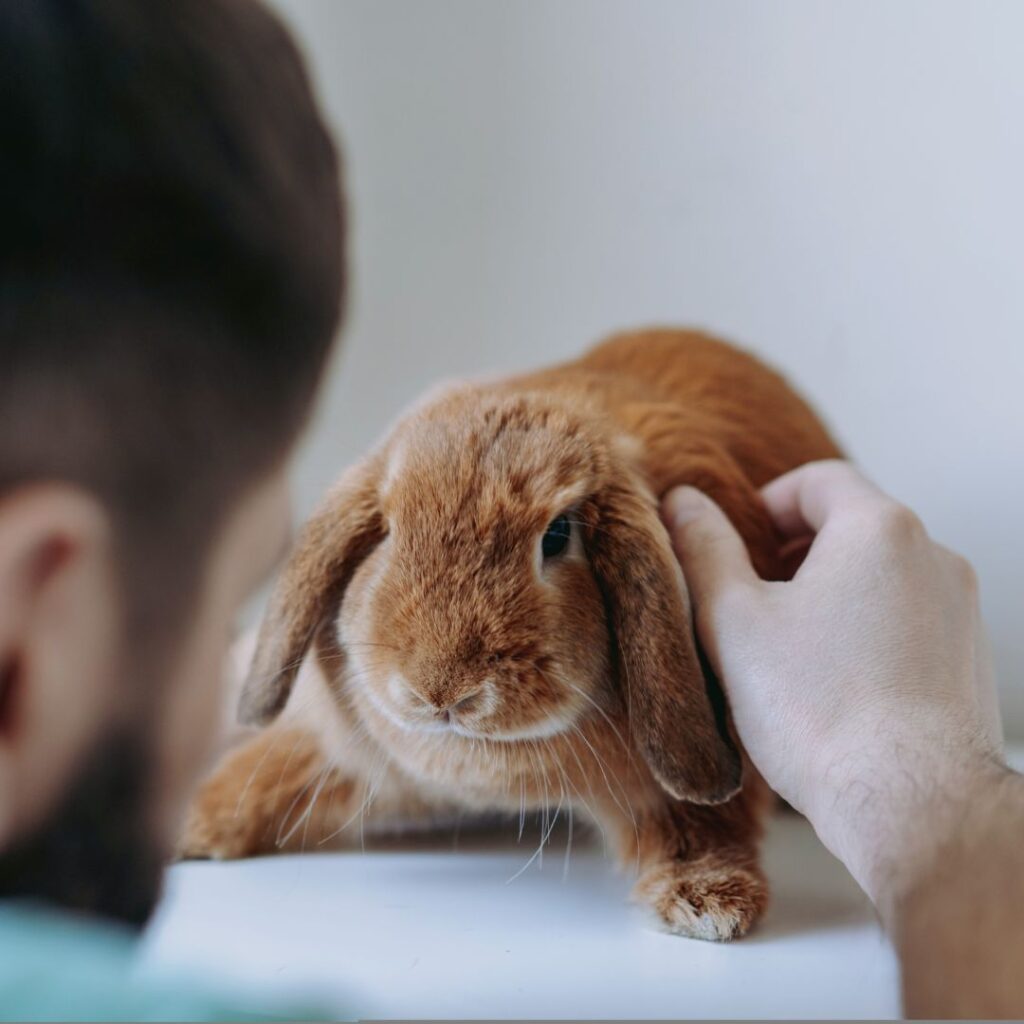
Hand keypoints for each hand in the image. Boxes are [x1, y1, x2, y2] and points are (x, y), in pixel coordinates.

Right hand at [662, 460, 1004, 914]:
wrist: (912, 808)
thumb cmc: (818, 712)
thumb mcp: (733, 621)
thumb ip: (704, 549)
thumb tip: (683, 502)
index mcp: (878, 529)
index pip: (819, 479)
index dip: (768, 502)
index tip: (741, 544)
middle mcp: (934, 557)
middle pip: (854, 525)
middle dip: (796, 552)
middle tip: (753, 598)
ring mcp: (961, 609)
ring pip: (882, 575)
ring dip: (832, 592)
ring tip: (789, 648)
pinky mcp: (971, 659)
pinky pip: (910, 619)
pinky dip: (868, 629)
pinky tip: (833, 684)